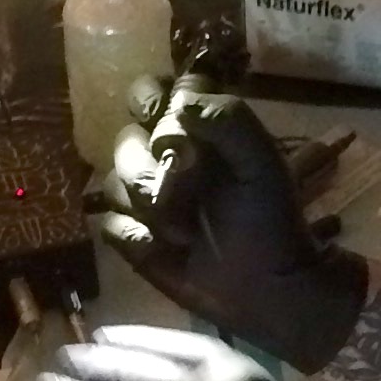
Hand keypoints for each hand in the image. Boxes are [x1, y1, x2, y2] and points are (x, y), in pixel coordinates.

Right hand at [99, 91, 365, 372]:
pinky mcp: (132, 236)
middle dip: (151, 169)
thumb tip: (179, 102)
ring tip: (184, 231)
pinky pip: (111, 225)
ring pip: (114, 183)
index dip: (148, 100)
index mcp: (193, 131)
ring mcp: (144, 199)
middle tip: (186, 192)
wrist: (266, 286)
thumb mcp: (261, 163)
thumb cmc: (269, 219)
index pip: (150, 94)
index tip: (161, 117)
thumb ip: (229, 121)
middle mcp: (162, 159)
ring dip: (148, 208)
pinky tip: (167, 250)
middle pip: (125, 141)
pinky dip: (137, 238)